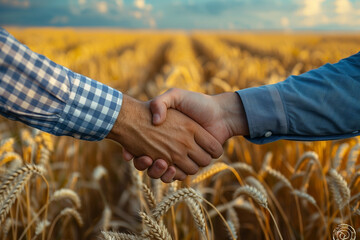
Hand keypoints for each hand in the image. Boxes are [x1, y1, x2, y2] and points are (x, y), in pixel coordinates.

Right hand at [123, 88, 248, 181]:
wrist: (219, 113)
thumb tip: (153, 121)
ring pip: (162, 172)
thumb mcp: (175, 95)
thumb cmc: (197, 103)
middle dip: (145, 164)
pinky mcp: (190, 164)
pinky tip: (167, 166)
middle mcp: (170, 147)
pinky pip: (176, 175)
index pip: (141, 147)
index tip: (130, 152)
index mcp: (164, 134)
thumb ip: (160, 102)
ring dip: (157, 170)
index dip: (134, 151)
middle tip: (145, 157)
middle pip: (150, 163)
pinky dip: (170, 175)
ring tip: (158, 160)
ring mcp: (180, 157)